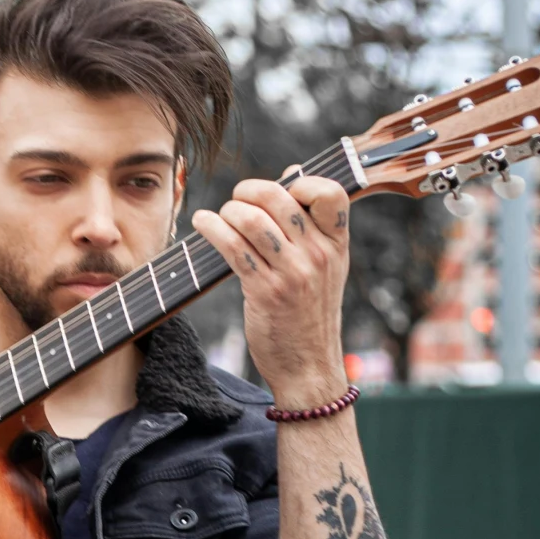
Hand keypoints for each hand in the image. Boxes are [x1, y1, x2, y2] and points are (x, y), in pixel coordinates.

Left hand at [191, 173, 350, 404]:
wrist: (309, 367)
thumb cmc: (311, 313)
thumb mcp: (326, 266)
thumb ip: (313, 223)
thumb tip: (294, 171)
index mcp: (337, 244)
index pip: (329, 192)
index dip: (300, 181)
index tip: (280, 188)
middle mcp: (318, 254)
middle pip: (279, 198)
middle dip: (248, 191)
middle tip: (237, 199)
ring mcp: (292, 273)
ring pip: (251, 220)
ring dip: (228, 211)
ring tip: (219, 217)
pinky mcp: (265, 291)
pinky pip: (233, 247)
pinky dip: (212, 229)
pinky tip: (203, 224)